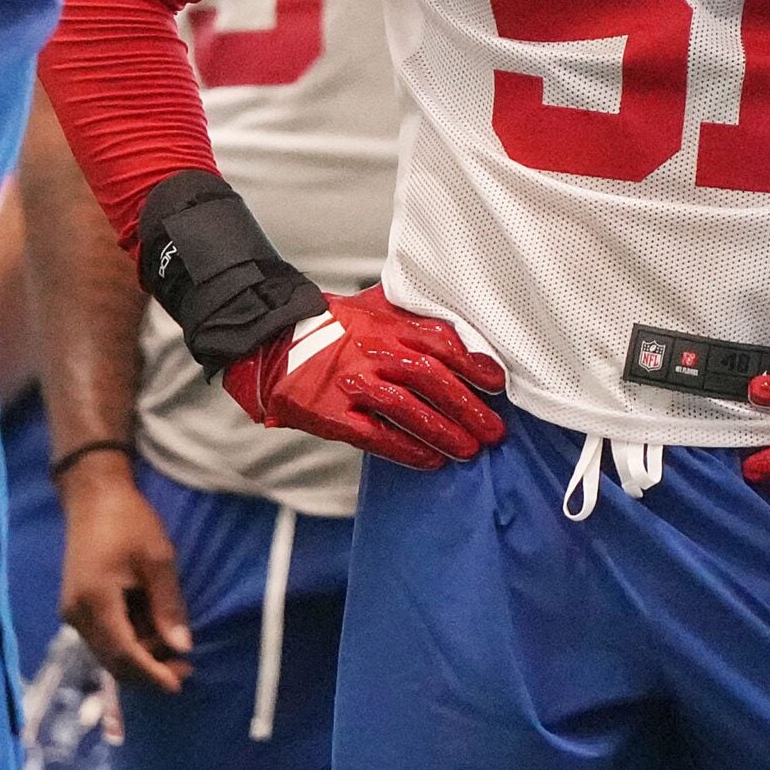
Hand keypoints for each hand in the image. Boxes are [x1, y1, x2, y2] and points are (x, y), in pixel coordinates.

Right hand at [57, 457, 192, 693]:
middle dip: (148, 670)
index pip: (124, 653)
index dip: (151, 673)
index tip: (178, 684)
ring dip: (140, 656)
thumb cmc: (129, 521)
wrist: (94, 496)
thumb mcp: (158, 559)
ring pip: (108, 651)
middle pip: (112, 660)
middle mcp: (76, 614)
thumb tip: (181, 647)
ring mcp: (72, 611)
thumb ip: (168, 606)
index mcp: (95, 601)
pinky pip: (103, 636)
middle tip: (185, 668)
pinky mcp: (76, 606)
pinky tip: (153, 630)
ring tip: (174, 646)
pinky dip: (129, 640)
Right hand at [221, 285, 505, 469]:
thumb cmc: (333, 328)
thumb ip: (416, 317)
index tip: (497, 384)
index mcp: (387, 324)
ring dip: (443, 432)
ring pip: (406, 409)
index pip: (440, 342)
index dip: (473, 364)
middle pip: (430, 379)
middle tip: (493, 430)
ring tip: (468, 450)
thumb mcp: (377, 308)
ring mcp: (351, 383)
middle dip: (467, 407)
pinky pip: (374, 435)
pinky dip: (405, 450)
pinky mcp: (332, 413)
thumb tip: (467, 334)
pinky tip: (429, 460)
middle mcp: (372, 351)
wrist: (272, 343)